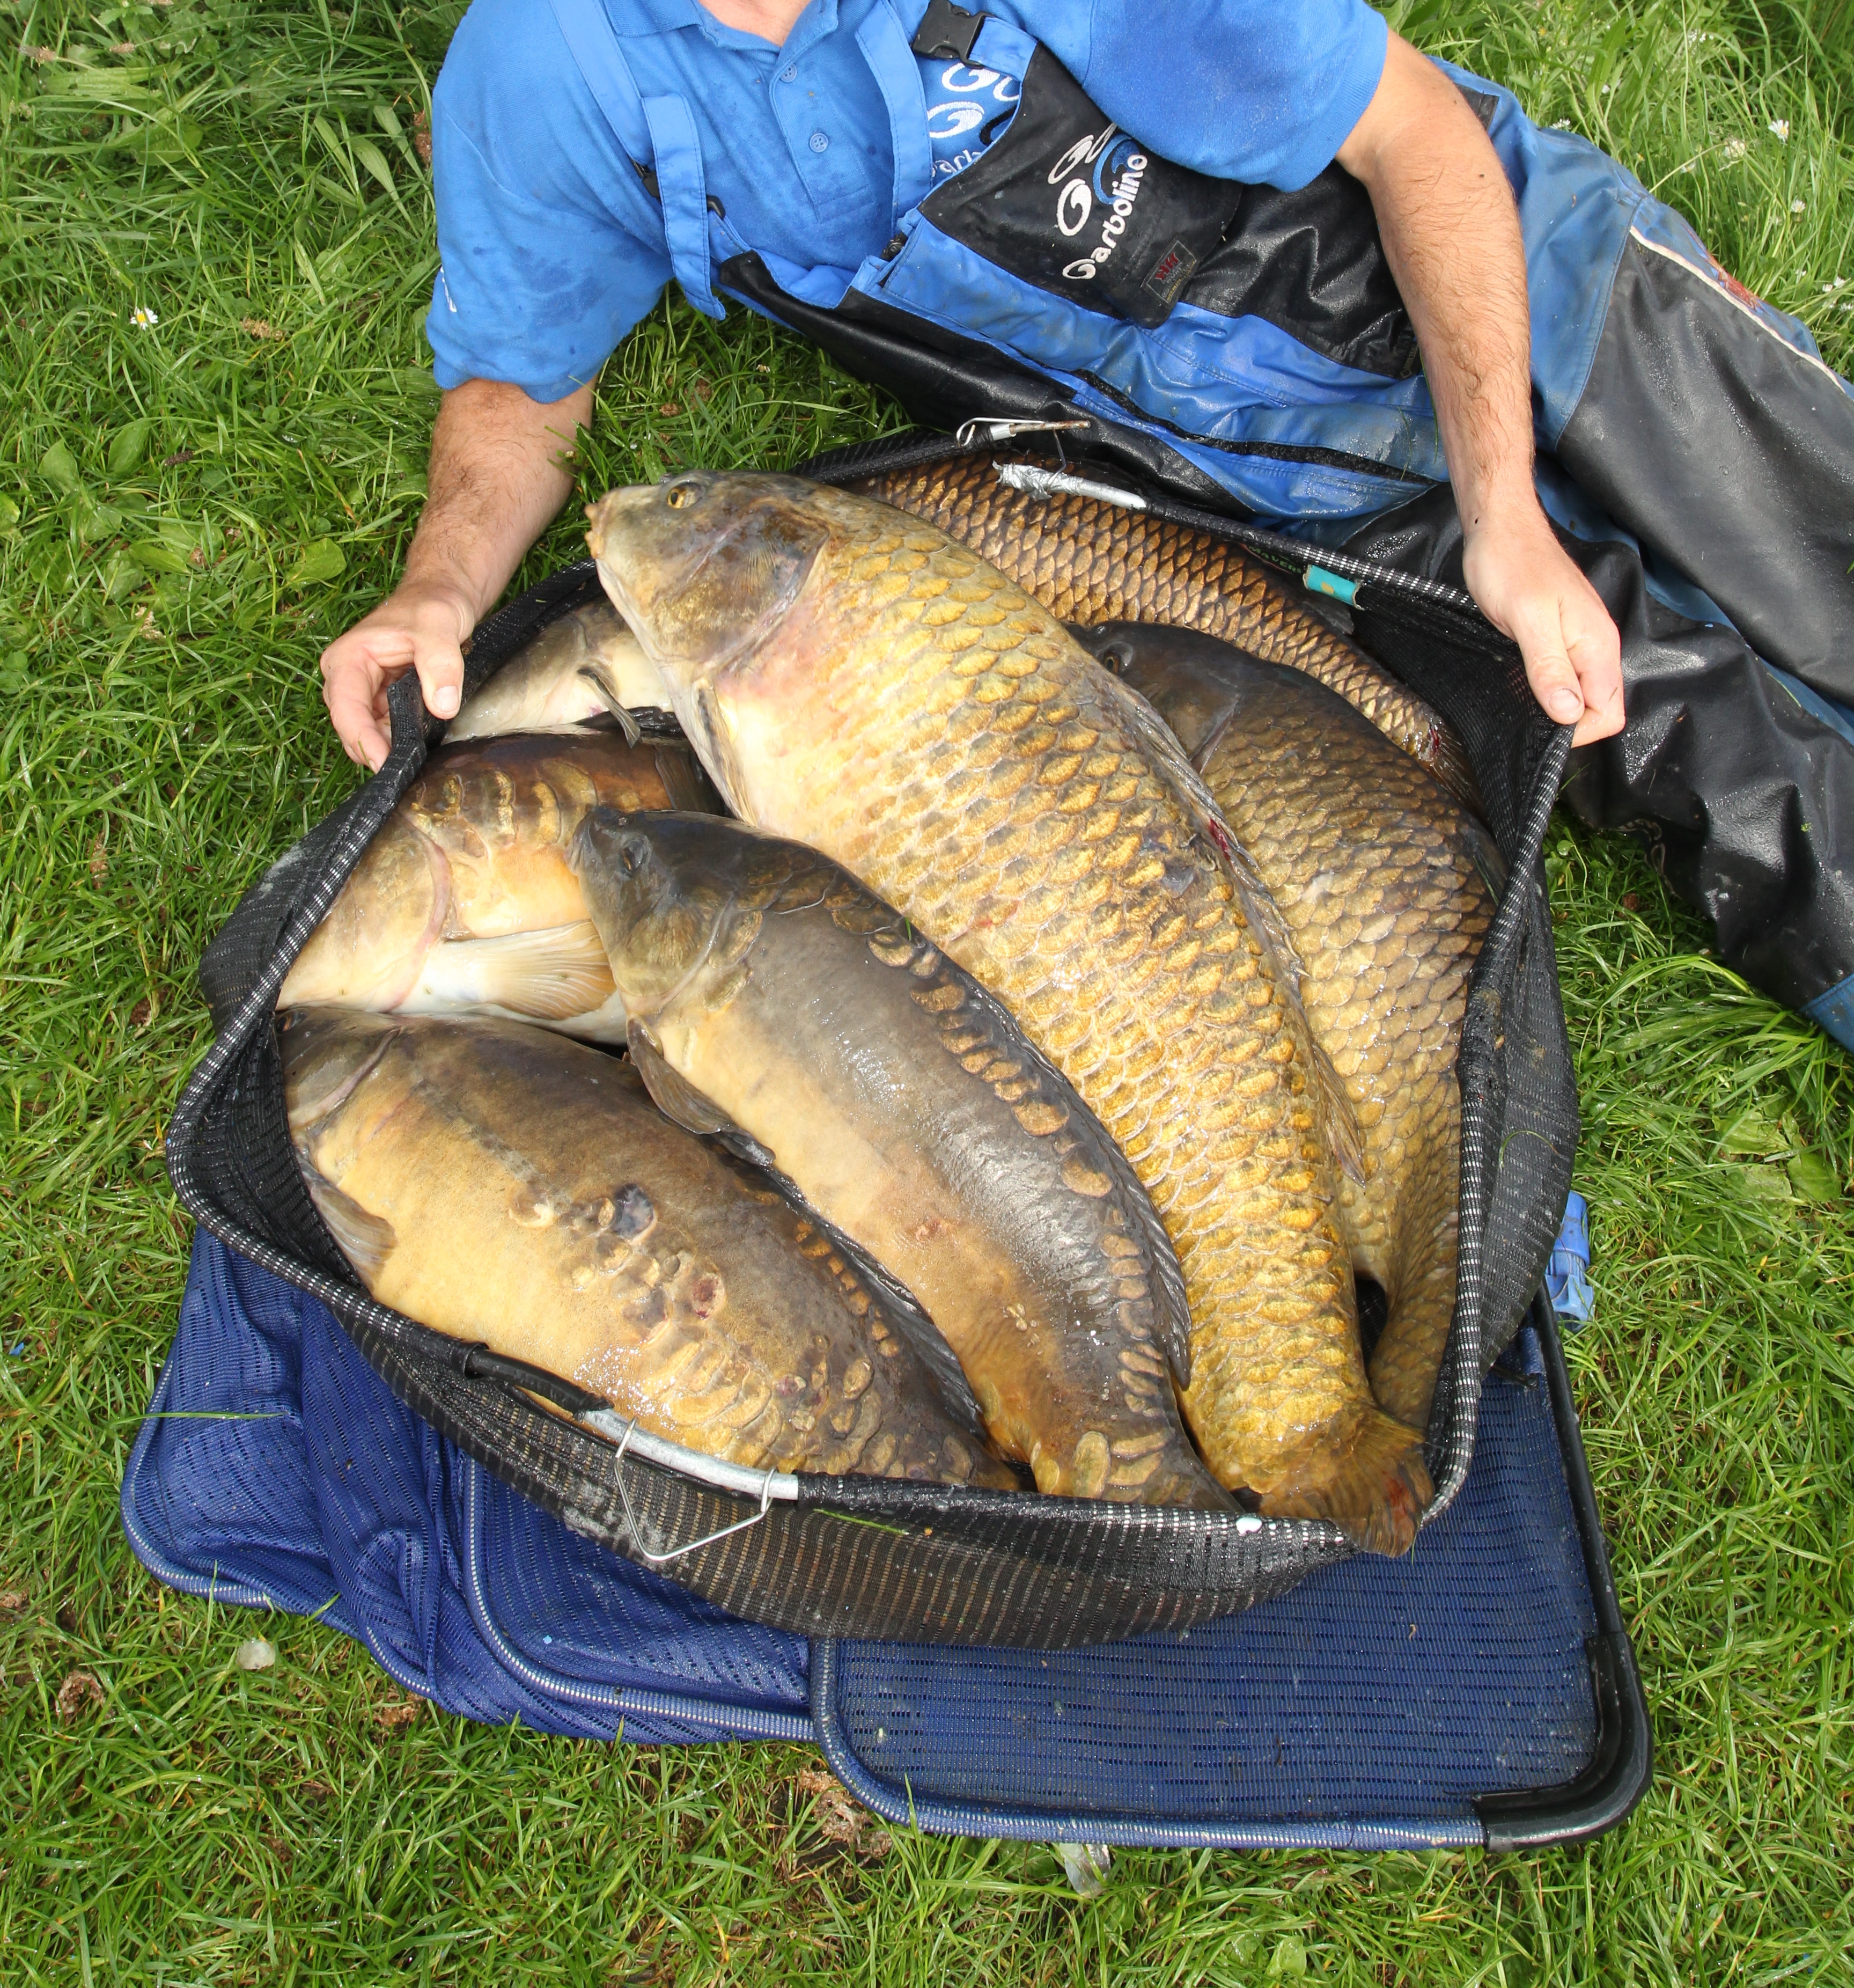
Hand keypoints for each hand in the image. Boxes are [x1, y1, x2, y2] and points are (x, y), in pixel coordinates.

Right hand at [319, 577, 475, 770]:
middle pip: (351, 728)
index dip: (363, 741)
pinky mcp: (383, 701)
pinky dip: (400, 742)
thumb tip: (443, 706)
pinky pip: (386, 730)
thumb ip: (441, 664)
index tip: (385, 765)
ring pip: (369, 734)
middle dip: (375, 751)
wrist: (442, 597)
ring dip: (389, 749)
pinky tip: (420, 749)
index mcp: (347, 660)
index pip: (346, 710)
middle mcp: (347, 679)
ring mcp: (365, 693)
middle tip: (407, 772)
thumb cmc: (433, 606)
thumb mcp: (439, 627)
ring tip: (417, 762)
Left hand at [1463, 503, 1624, 744]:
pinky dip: (1544, 688)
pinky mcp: (1559, 637)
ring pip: (1579, 694)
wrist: (1500, 527)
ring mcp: (1579, 641)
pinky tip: (1520, 684)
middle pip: (1598, 707)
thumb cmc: (1510, 564)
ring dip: (1552, 705)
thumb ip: (1550, 666)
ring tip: (1519, 698)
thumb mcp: (1527, 619)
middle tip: (1525, 712)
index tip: (1540, 727)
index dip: (1578, 731)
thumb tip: (1569, 713)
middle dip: (1566, 723)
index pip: (1609, 711)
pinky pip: (1563, 677)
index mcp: (1598, 644)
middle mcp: (1596, 646)